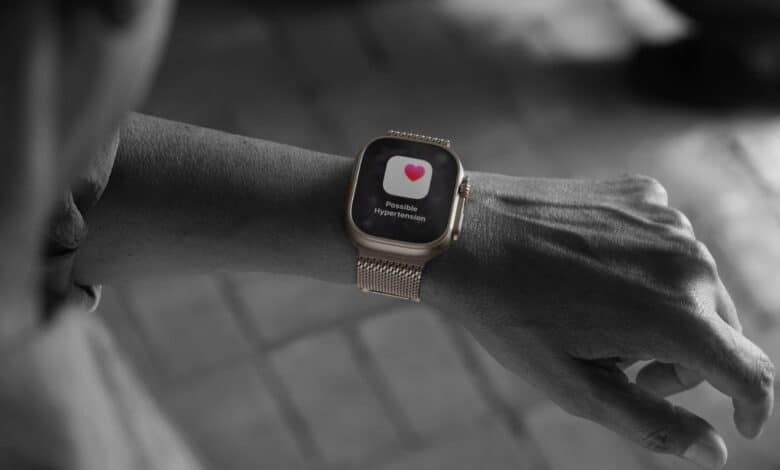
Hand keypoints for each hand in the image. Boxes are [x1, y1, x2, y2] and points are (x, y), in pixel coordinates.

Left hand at [424, 173, 774, 468]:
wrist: (463, 232)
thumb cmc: (511, 315)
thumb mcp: (575, 385)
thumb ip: (652, 422)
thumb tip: (717, 450)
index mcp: (677, 316)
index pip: (751, 372)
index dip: (754, 405)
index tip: (741, 423)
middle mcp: (687, 260)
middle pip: (719, 330)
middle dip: (684, 360)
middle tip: (621, 365)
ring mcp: (666, 218)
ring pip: (694, 285)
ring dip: (664, 311)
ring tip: (597, 315)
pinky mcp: (643, 193)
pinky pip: (666, 243)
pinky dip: (645, 267)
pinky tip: (593, 270)